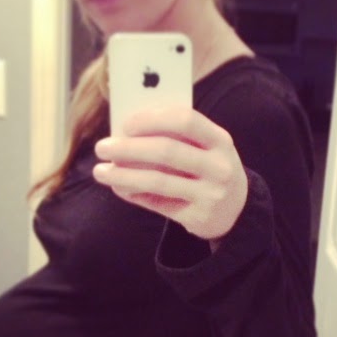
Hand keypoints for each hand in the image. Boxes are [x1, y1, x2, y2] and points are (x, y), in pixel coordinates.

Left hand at [93, 105, 247, 240]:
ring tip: (100, 171)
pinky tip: (118, 186)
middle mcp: (219, 167)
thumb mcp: (206, 148)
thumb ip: (176, 137)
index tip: (125, 123)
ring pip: (158, 181)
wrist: (237, 210)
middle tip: (102, 147)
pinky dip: (133, 194)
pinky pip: (158, 203)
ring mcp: (211, 194)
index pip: (186, 120)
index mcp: (220, 140)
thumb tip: (126, 131)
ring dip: (123, 175)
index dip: (152, 119)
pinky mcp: (198, 217)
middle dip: (128, 148)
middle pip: (167, 151)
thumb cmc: (209, 168)